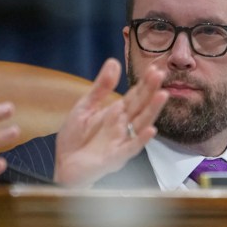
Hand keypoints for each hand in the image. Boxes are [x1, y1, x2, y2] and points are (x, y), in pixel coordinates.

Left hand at [53, 59, 167, 187]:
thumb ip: (101, 87)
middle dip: (150, 90)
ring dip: (152, 111)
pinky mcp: (115, 158)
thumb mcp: (85, 107)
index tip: (155, 67)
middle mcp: (123, 126)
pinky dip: (140, 140)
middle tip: (161, 73)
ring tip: (162, 95)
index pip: (135, 95)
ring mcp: (121, 142)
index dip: (144, 82)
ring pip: (141, 124)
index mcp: (116, 113)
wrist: (63, 165)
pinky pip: (130, 148)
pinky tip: (150, 130)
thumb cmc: (75, 138)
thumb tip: (114, 62)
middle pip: (140, 106)